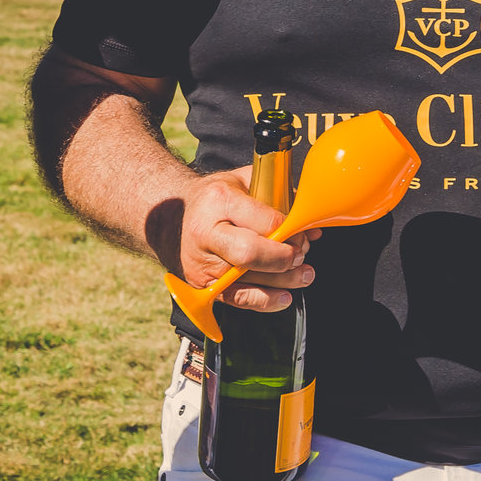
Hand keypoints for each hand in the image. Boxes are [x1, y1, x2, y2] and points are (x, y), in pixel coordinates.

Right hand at [154, 164, 317, 311]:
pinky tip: (284, 296)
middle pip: (250, 253)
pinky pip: (237, 299)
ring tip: (305, 274)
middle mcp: (206, 233)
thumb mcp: (242, 180)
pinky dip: (264, 301)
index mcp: (219, 201)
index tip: (302, 230)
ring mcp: (202, 263)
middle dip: (283, 257)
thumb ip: (278, 193)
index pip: (264, 220)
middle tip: (301, 253)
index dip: (291, 229)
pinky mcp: (202, 285)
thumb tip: (310, 218)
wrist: (170, 218)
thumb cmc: (213, 198)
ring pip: (247, 279)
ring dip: (284, 280)